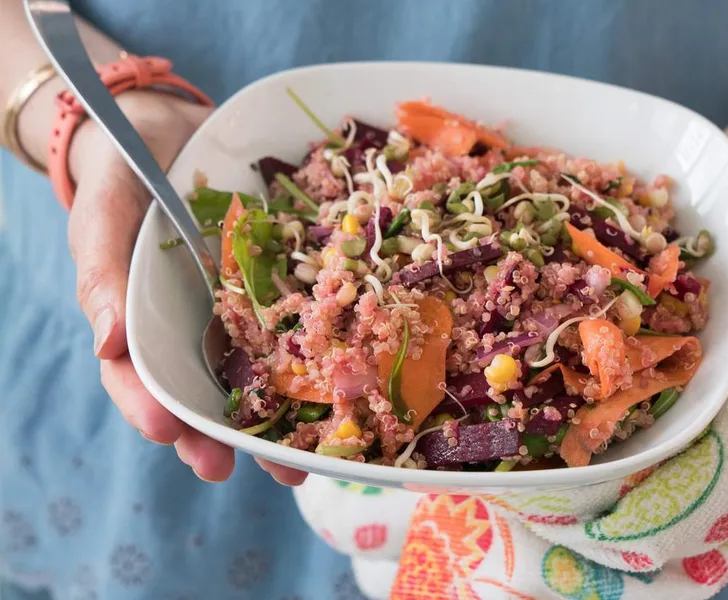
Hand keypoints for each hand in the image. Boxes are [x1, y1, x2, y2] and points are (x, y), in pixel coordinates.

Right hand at [67, 91, 305, 484]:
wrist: (171, 131)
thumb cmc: (125, 173)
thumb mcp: (102, 215)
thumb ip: (100, 273)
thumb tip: (107, 342)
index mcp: (146, 321)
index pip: (141, 379)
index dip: (153, 410)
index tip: (171, 434)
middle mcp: (195, 326)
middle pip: (209, 393)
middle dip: (235, 436)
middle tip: (267, 470)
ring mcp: (240, 309)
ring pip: (260, 372)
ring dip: (286, 417)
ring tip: (312, 455)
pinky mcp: (280, 284)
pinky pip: (300, 321)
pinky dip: (322, 353)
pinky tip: (349, 381)